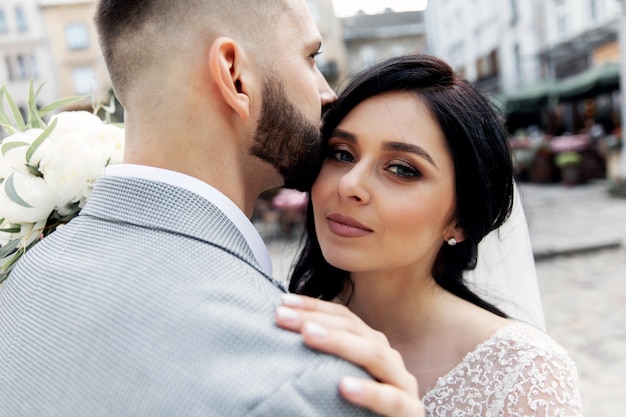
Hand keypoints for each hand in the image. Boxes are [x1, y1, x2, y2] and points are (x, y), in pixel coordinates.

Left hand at [275, 294, 423, 416]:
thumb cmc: (354, 410)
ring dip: (340, 343)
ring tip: (308, 335)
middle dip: (316, 319)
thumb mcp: (337, 377)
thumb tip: (283, 331)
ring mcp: (402, 384)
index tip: (283, 301)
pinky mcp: (409, 412)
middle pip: (354, 330)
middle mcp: (388, 359)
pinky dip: (369, 392)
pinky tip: (344, 386)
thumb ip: (322, 360)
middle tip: (282, 314)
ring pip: (375, 355)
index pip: (344, 318)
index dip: (314, 307)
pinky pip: (391, 400)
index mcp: (372, 347)